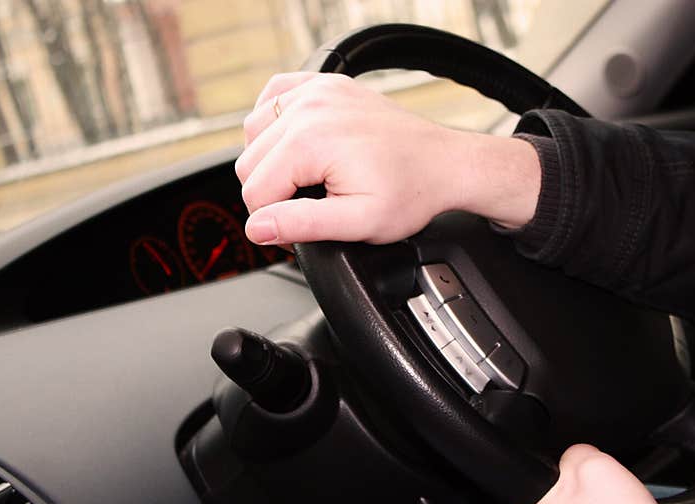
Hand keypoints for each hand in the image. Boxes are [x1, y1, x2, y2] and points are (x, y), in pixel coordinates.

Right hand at [235, 73, 540, 245]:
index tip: (302, 229)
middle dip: (273, 193)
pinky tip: (295, 144)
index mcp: (310, 141)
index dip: (273, 221)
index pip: (255, 192)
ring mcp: (316, 90)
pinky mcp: (324, 83)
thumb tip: (259, 227)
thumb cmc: (411, 192)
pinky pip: (272, 97)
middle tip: (310, 208)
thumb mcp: (359, 222)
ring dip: (270, 160)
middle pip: (249, 163)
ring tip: (307, 179)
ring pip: (254, 132)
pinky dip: (273, 122)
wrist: (445, 163)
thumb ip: (303, 225)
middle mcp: (308, 107)